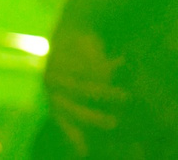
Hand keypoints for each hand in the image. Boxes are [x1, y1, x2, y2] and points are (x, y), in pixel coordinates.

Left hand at [42, 22, 128, 151]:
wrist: (72, 30)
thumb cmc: (78, 68)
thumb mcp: (79, 92)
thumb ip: (82, 114)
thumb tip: (82, 151)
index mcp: (53, 96)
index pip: (62, 119)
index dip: (71, 135)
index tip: (85, 152)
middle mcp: (52, 84)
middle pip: (74, 107)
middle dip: (94, 118)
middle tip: (115, 124)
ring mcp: (58, 68)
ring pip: (84, 87)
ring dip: (105, 94)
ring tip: (125, 97)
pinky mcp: (68, 50)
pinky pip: (89, 64)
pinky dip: (106, 67)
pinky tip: (122, 62)